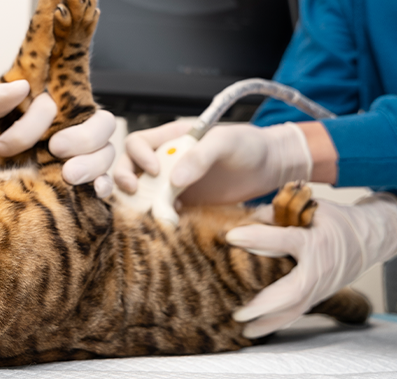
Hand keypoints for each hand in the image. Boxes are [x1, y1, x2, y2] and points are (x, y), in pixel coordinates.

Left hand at [0, 80, 116, 197]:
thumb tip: (21, 87)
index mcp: (40, 111)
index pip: (57, 104)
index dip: (35, 120)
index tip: (4, 146)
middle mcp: (65, 131)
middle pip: (100, 122)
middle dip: (83, 136)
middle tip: (56, 149)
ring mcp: (76, 159)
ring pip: (106, 151)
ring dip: (94, 162)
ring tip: (70, 176)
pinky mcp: (79, 186)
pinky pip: (105, 181)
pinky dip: (105, 185)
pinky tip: (94, 192)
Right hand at [114, 120, 312, 203]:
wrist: (271, 168)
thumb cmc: (250, 145)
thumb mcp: (226, 143)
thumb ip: (199, 156)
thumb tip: (173, 179)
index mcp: (172, 138)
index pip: (137, 143)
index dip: (138, 156)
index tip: (155, 170)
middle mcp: (167, 160)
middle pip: (130, 168)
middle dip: (125, 179)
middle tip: (135, 192)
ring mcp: (174, 184)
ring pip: (143, 193)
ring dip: (139, 202)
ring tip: (152, 211)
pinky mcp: (185, 204)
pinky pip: (163, 211)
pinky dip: (160, 217)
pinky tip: (172, 221)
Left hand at [226, 193, 396, 337]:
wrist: (369, 239)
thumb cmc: (337, 221)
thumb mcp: (313, 208)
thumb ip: (281, 212)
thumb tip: (248, 218)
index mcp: (316, 242)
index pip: (284, 241)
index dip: (258, 237)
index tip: (231, 236)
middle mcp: (319, 269)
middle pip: (292, 292)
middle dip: (264, 304)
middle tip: (238, 313)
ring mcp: (321, 287)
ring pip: (295, 309)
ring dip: (268, 322)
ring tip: (244, 331)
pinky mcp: (319, 296)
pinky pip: (297, 313)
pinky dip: (277, 323)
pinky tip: (257, 331)